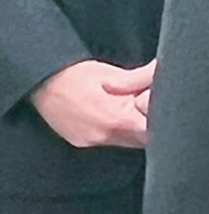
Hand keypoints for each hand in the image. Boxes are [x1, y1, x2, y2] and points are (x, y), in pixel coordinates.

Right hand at [29, 58, 154, 148]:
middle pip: (141, 140)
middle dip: (149, 126)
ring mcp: (90, 141)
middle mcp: (102, 136)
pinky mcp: (80, 142)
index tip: (162, 108)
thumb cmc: (77, 74)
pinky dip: (116, 132)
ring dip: (133, 130)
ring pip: (125, 142)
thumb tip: (163, 71)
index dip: (161, 119)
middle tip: (149, 109)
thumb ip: (141, 78)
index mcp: (114, 119)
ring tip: (130, 110)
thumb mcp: (112, 73)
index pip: (151, 131)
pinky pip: (108, 141)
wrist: (41, 81)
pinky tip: (113, 116)